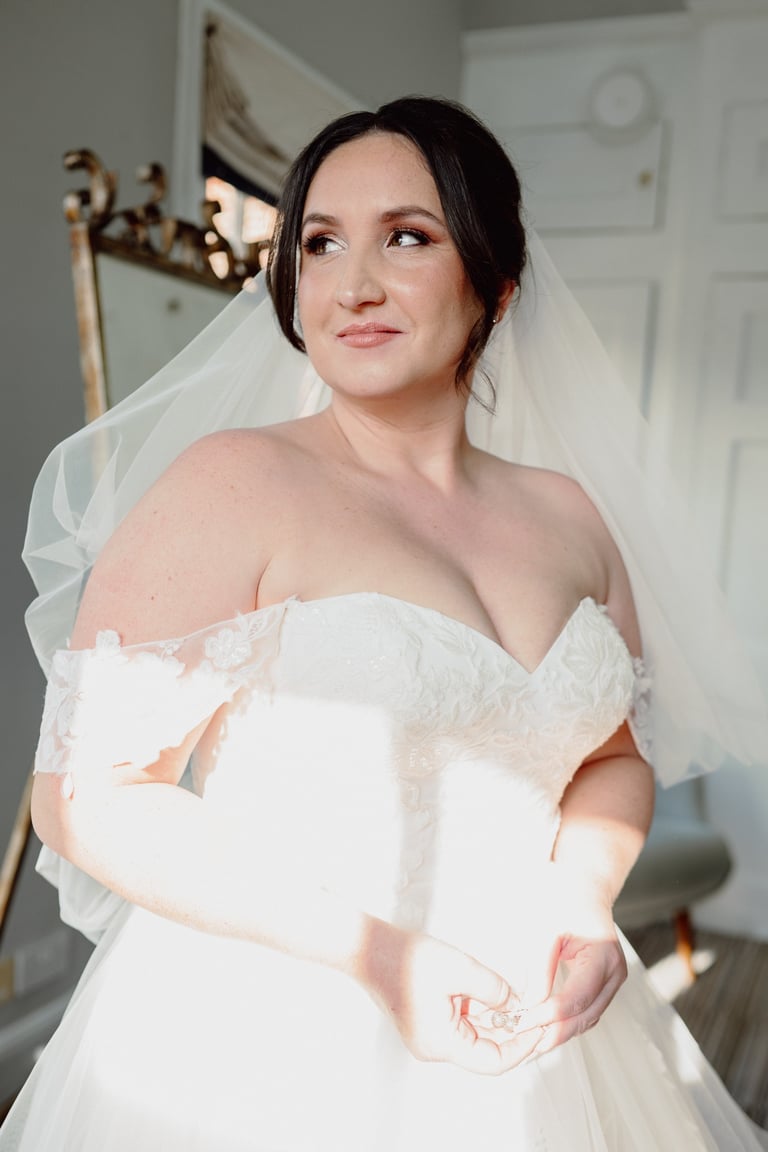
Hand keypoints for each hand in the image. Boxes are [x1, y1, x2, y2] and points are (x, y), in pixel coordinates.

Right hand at [358, 919, 543, 1074]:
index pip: (494, 1061)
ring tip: (519, 999)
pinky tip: (494, 994)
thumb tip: (516, 1004)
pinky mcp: (428, 1023)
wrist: (369, 949)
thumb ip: (493, 988)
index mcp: (441, 1044)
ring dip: (497, 1019)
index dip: (522, 1046)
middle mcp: (435, 1048)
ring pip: (476, 1036)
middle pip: (486, 1051)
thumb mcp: (459, 968)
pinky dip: (481, 1012)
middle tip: (536, 1012)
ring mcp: (430, 1036)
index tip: (539, 1027)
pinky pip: (463, 1025)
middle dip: (512, 1031)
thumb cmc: (406, 959)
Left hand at [509, 872, 626, 1055]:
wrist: (585, 887)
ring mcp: (613, 980)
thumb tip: (530, 1006)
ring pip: (588, 1018)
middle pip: (586, 1015)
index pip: (577, 997)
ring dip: (561, 1032)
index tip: (523, 1023)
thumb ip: (540, 970)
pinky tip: (544, 1028)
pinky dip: (567, 1022)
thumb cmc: (566, 900)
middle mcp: (615, 972)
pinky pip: (587, 1010)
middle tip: (524, 1042)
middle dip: (555, 1032)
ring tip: (530, 1042)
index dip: (550, 1015)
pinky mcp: (605, 984)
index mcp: (603, 955)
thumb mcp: (547, 930)